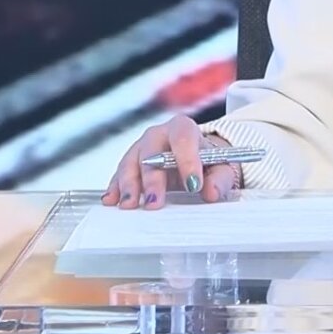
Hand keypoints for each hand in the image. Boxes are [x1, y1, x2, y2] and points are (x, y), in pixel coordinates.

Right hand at [101, 114, 239, 209]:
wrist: (195, 160)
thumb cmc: (207, 162)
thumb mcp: (220, 168)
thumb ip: (219, 180)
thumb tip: (211, 192)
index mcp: (183, 129)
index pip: (183, 138)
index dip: (187, 161)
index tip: (193, 185)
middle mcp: (158, 135)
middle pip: (151, 152)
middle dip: (152, 179)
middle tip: (154, 203)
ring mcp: (141, 149)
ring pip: (130, 163)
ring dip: (129, 185)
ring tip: (129, 204)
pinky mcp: (130, 165)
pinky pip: (118, 174)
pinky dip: (115, 188)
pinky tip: (112, 200)